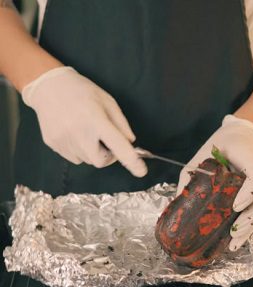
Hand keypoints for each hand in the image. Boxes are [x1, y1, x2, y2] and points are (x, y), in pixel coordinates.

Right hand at [21, 67, 146, 175]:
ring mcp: (63, 141)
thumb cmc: (82, 92)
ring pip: (86, 160)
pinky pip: (73, 156)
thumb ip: (121, 123)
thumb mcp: (108, 101)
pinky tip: (74, 132)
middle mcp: (79, 134)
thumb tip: (130, 142)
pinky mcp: (53, 144)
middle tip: (106, 141)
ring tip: (86, 131)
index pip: (118, 146)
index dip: (132, 161)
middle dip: (108, 156)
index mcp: (96, 121)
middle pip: (100, 162)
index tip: (141, 171)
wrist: (48, 87)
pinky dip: (79, 150)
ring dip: (92, 152)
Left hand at [177, 115, 252, 250]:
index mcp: (250, 157)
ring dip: (252, 225)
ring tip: (235, 242)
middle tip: (234, 232)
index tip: (235, 207)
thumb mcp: (202, 157)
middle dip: (250, 217)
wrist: (243, 136)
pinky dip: (251, 223)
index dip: (249, 193)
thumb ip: (192, 178)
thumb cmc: (222, 145)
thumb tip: (176, 204)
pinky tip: (239, 236)